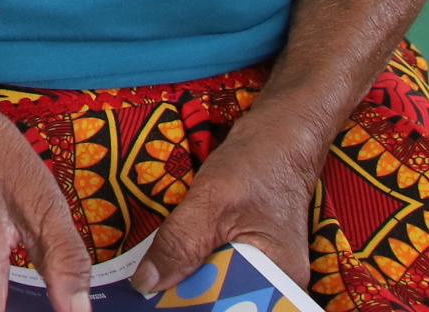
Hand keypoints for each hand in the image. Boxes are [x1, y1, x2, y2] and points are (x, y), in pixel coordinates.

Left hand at [132, 119, 317, 296]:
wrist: (280, 134)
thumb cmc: (257, 162)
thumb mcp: (211, 200)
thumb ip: (181, 243)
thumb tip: (147, 283)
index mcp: (281, 276)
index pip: (234, 307)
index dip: (194, 306)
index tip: (157, 301)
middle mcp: (279, 280)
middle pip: (227, 300)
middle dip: (189, 295)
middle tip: (151, 288)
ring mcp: (266, 267)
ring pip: (220, 286)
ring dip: (189, 280)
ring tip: (158, 277)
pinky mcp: (251, 253)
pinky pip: (220, 270)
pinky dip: (196, 266)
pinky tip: (173, 264)